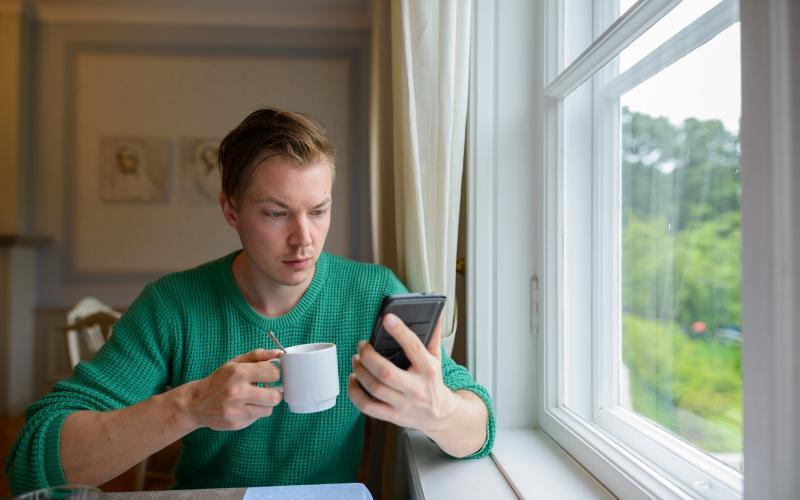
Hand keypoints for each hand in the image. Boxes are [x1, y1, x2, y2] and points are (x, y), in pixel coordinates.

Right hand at [181, 349, 282, 430]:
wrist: (196, 403)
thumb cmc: (219, 380)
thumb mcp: (235, 363)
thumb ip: (257, 356)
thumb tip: (278, 353)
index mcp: (238, 373)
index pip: (273, 373)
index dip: (274, 374)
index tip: (269, 375)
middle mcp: (237, 392)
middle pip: (274, 396)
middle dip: (274, 392)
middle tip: (267, 390)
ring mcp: (236, 410)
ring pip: (268, 410)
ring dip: (265, 404)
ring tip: (255, 399)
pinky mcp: (236, 423)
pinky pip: (257, 418)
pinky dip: (255, 412)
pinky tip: (245, 407)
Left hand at [348, 313, 459, 434]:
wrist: (439, 415)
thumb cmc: (433, 382)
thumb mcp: (436, 358)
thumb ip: (433, 336)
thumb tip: (434, 314)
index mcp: (428, 369)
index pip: (414, 347)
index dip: (399, 331)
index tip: (387, 318)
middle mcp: (415, 388)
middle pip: (386, 372)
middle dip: (368, 356)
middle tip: (361, 345)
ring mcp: (403, 404)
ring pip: (374, 388)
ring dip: (360, 371)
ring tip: (356, 360)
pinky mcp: (392, 416)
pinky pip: (367, 406)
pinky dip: (355, 392)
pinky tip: (353, 380)